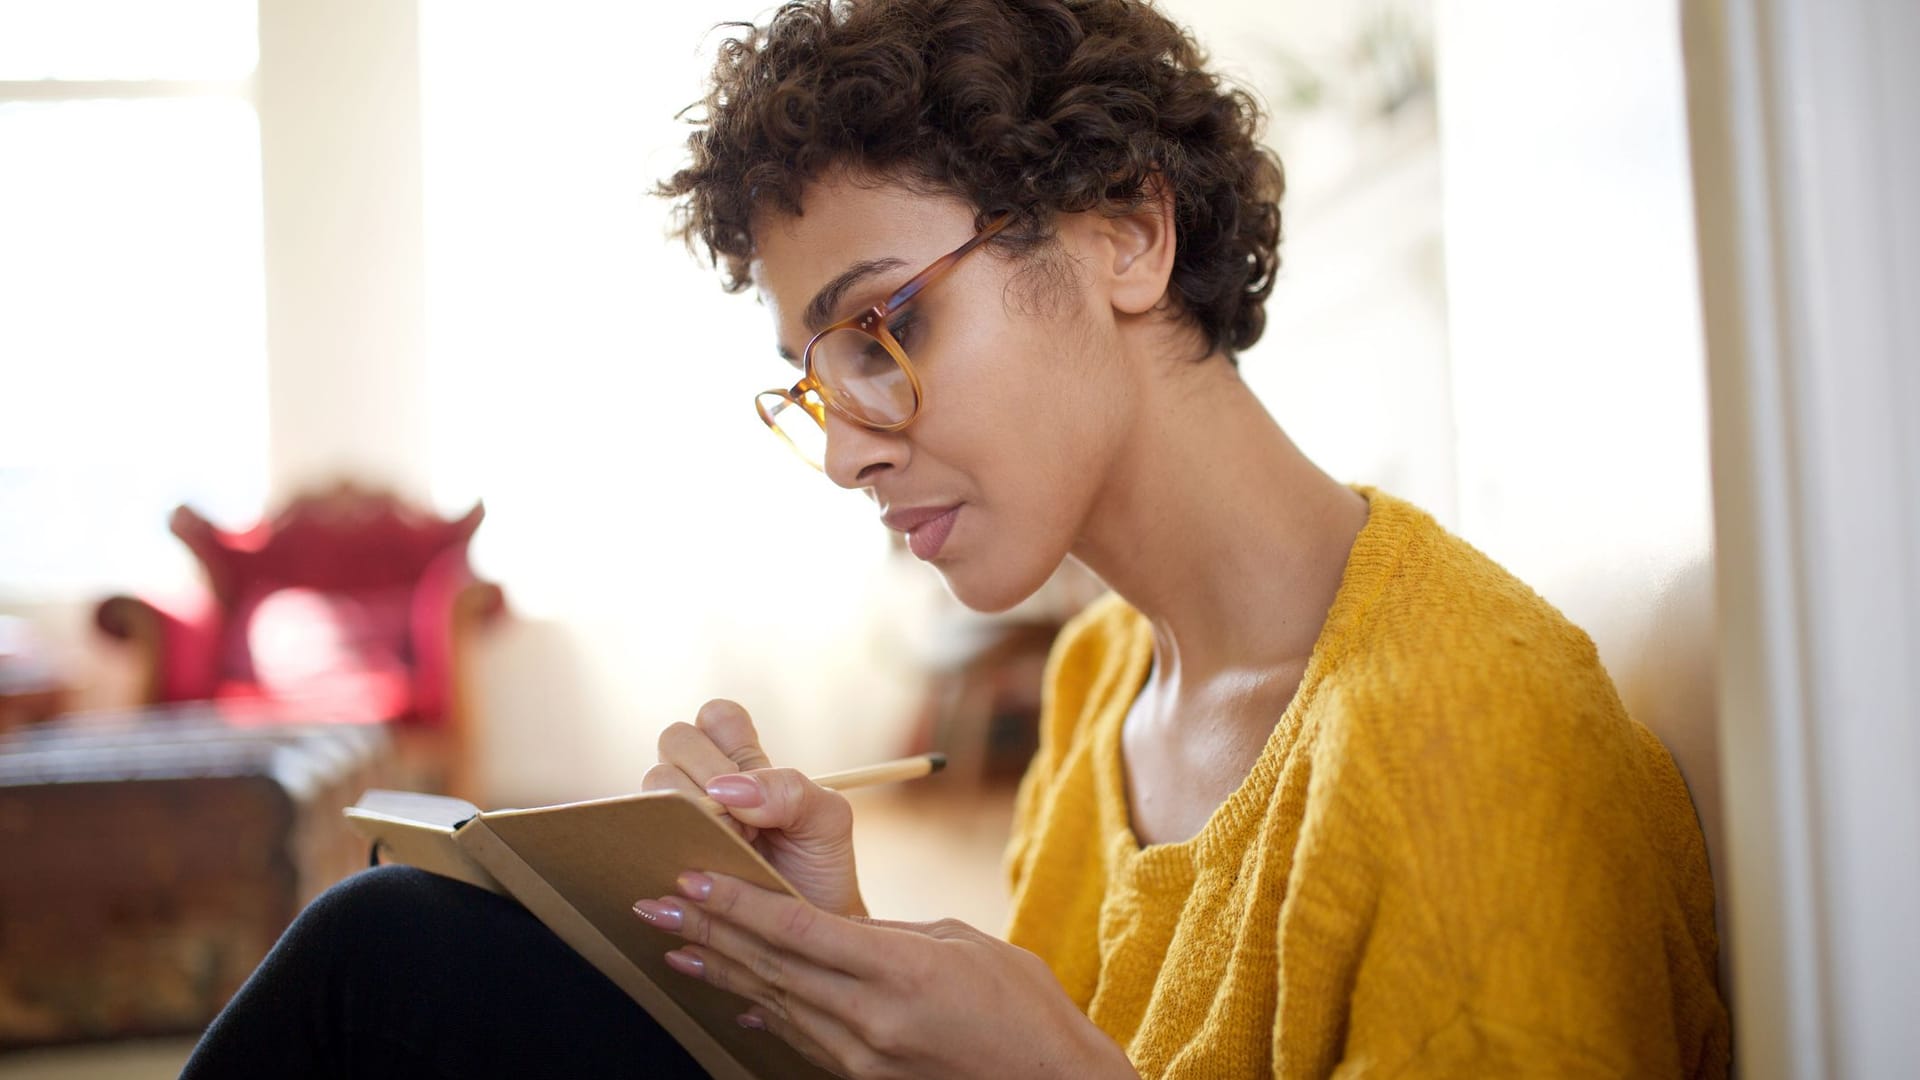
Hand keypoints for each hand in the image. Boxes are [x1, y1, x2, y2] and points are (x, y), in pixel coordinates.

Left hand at [632, 871, 1138, 1079]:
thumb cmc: (1024, 1006)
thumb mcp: (963, 943)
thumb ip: (895, 934)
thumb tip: (844, 929)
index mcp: (899, 969)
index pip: (797, 928)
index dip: (737, 902)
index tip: (691, 877)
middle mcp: (871, 1016)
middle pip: (771, 965)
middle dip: (707, 930)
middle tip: (653, 904)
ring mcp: (864, 1054)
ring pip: (777, 1001)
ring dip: (721, 970)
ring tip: (674, 944)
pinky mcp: (865, 1077)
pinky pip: (802, 1036)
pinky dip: (764, 1010)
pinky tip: (736, 996)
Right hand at [643, 699, 864, 916]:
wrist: (809, 938)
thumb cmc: (820, 871)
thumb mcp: (827, 822)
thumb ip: (791, 790)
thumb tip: (725, 789)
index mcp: (746, 765)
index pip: (717, 716)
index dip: (724, 737)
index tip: (745, 777)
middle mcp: (706, 784)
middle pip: (675, 740)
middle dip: (705, 774)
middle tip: (740, 823)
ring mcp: (680, 819)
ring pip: (653, 784)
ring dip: (687, 813)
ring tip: (725, 850)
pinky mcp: (659, 855)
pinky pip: (636, 833)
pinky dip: (662, 843)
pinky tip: (693, 868)